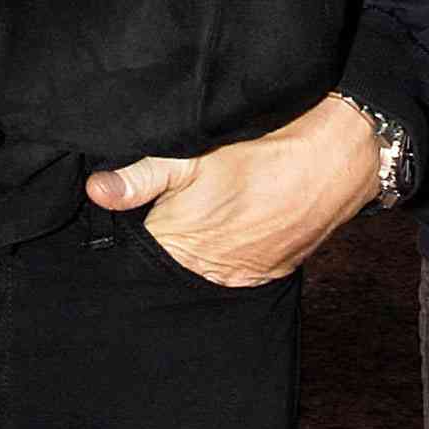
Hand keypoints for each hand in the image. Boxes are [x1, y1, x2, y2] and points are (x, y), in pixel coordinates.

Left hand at [84, 94, 381, 286]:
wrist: (332, 161)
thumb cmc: (258, 152)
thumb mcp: (191, 155)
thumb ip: (140, 177)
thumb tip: (95, 191)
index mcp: (177, 246)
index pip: (143, 245)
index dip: (147, 218)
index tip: (159, 199)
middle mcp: (207, 272)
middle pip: (176, 257)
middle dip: (177, 230)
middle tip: (196, 198)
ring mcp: (242, 277)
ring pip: (209, 263)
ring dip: (210, 240)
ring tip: (224, 205)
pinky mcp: (272, 274)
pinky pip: (242, 265)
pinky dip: (241, 247)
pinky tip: (248, 218)